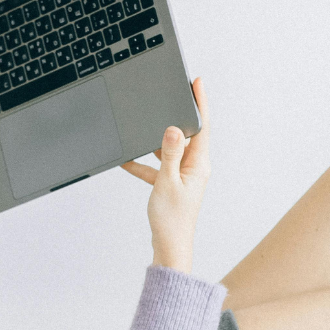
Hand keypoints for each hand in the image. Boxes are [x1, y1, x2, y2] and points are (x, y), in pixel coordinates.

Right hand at [121, 78, 210, 274]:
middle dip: (176, 116)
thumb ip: (169, 153)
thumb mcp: (167, 181)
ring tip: (144, 127)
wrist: (169, 247)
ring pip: (170, 150)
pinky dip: (145, 164)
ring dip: (156, 141)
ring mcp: (184, 176)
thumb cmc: (171, 219)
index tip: (197, 82)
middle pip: (187, 135)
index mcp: (198, 164)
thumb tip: (174, 128)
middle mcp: (194, 168)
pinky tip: (128, 161)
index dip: (200, 102)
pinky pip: (158, 168)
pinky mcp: (172, 185)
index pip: (201, 126)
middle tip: (170, 96)